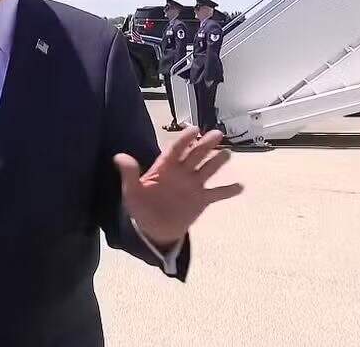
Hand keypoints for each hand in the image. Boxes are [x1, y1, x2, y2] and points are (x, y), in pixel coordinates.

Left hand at [114, 127, 242, 247]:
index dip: (185, 139)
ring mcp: (193, 185)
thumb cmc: (141, 207)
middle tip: (217, 134)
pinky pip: (217, 194)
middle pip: (195, 155)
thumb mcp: (132, 192)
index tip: (194, 129)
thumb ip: (129, 174)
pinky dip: (228, 191)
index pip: (176, 150)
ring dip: (217, 162)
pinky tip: (240, 186)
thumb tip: (119, 157)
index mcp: (165, 167)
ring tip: (227, 154)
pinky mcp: (201, 200)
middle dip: (206, 145)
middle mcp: (182, 172)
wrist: (153, 229)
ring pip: (208, 170)